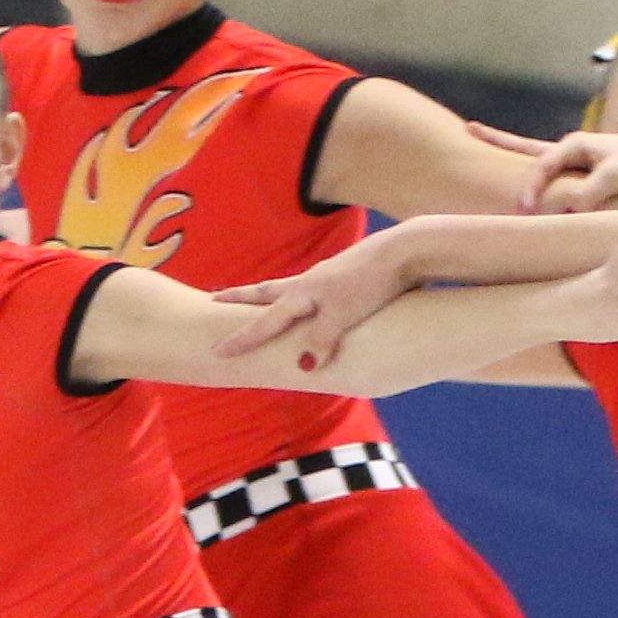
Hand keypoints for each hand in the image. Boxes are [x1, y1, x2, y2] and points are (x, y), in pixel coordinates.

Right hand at [209, 239, 420, 370]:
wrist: (403, 251)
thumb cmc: (372, 282)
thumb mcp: (344, 314)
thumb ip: (322, 339)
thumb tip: (302, 366)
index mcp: (304, 293)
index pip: (265, 321)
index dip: (242, 339)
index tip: (217, 352)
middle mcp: (309, 282)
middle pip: (265, 292)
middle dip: (239, 298)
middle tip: (214, 298)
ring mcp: (326, 277)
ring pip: (286, 288)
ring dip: (266, 294)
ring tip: (253, 297)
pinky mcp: (343, 276)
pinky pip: (309, 289)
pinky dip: (296, 295)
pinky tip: (304, 299)